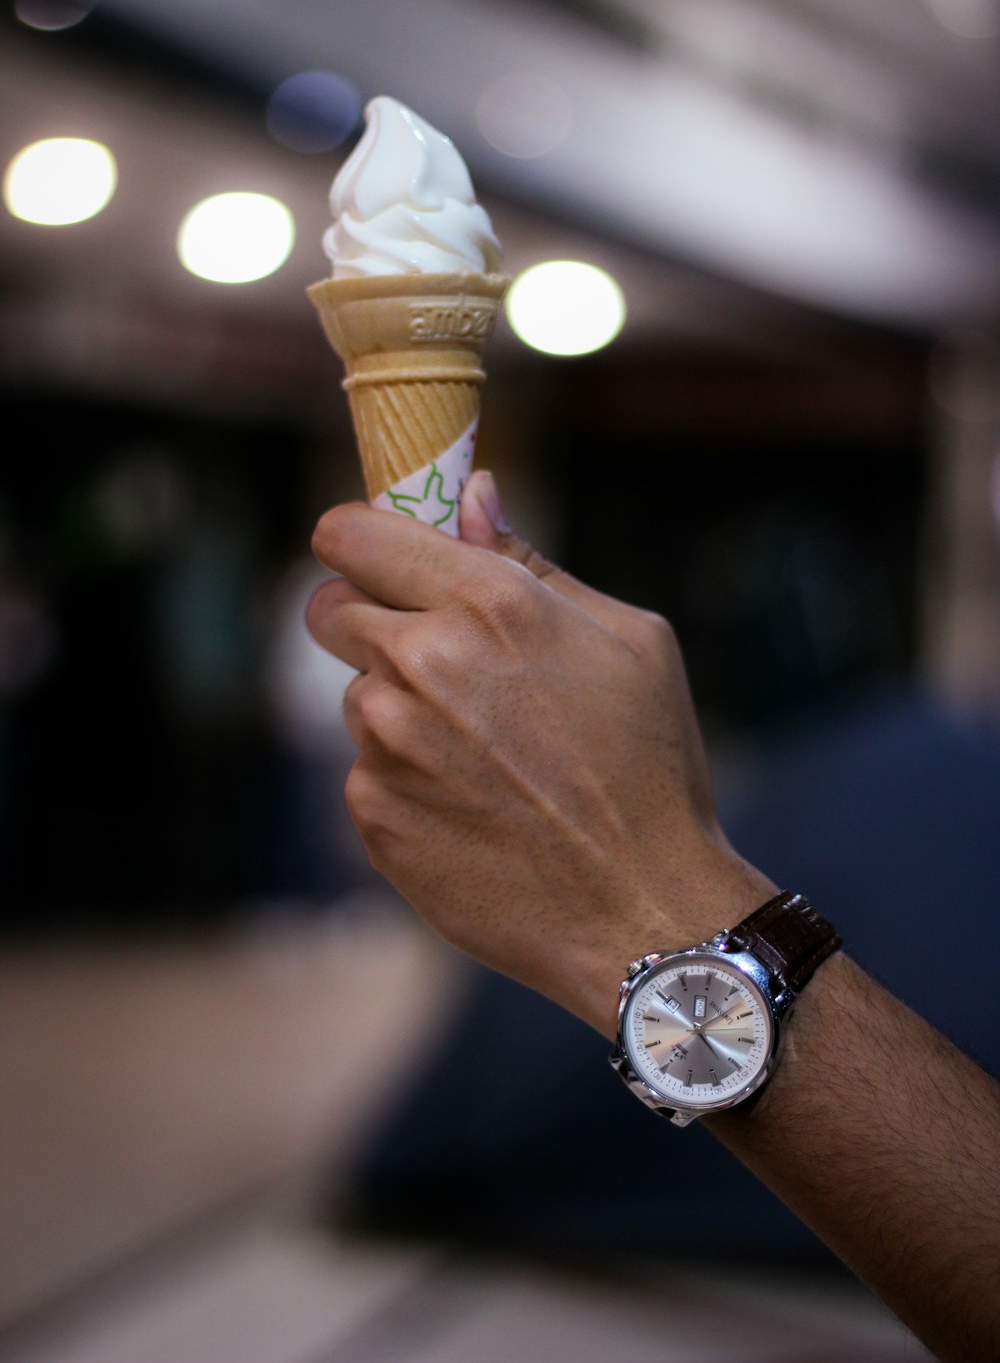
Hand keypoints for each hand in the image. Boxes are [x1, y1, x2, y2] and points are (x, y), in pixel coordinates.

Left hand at [307, 472, 773, 1036]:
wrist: (640, 909)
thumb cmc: (650, 766)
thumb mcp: (628, 639)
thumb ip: (531, 560)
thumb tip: (473, 496)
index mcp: (487, 601)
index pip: (350, 533)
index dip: (359, 540)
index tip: (377, 558)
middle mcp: (422, 661)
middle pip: (327, 607)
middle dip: (368, 618)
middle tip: (432, 656)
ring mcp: (387, 741)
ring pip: (355, 694)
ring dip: (398, 708)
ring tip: (483, 753)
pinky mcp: (371, 810)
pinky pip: (367, 768)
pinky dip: (406, 778)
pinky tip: (474, 806)